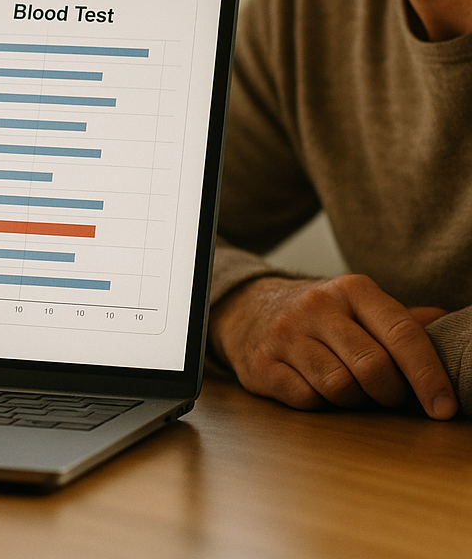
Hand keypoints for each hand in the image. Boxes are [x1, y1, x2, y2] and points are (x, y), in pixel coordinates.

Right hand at [208, 274, 457, 419]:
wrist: (247, 309)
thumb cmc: (318, 315)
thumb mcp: (358, 304)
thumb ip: (402, 320)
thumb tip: (448, 324)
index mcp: (350, 290)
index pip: (402, 333)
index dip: (429, 375)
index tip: (444, 407)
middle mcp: (316, 307)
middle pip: (373, 367)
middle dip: (389, 392)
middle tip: (388, 395)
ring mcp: (285, 335)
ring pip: (339, 387)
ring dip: (353, 400)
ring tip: (349, 388)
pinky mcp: (263, 364)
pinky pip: (307, 400)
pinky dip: (321, 403)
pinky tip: (316, 388)